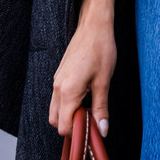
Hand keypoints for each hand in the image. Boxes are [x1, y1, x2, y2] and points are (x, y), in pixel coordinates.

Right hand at [50, 12, 116, 137]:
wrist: (93, 26)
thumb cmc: (101, 50)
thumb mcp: (104, 81)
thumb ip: (100, 108)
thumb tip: (102, 130)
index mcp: (67, 92)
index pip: (62, 127)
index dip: (77, 133)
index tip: (92, 129)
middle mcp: (57, 88)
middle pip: (55, 121)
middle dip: (71, 125)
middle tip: (91, 118)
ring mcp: (56, 81)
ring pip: (55, 109)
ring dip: (69, 113)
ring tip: (89, 105)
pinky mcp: (59, 75)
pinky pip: (58, 97)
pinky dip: (68, 103)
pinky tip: (85, 95)